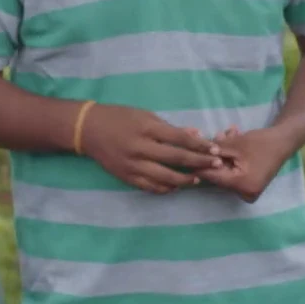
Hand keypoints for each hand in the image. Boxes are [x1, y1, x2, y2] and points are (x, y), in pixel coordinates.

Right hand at [78, 103, 223, 194]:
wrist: (88, 130)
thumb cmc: (119, 117)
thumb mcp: (145, 115)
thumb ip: (169, 128)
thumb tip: (195, 135)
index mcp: (146, 128)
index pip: (179, 139)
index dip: (200, 146)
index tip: (215, 150)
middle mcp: (140, 148)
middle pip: (176, 159)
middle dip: (199, 163)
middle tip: (216, 166)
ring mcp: (133, 165)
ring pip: (165, 177)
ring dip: (184, 180)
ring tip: (197, 179)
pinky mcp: (126, 177)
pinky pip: (150, 187)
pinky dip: (165, 188)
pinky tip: (175, 186)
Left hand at [193, 126, 292, 202]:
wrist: (284, 141)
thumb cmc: (261, 142)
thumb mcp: (234, 145)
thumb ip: (212, 152)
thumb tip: (190, 155)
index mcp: (242, 186)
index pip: (212, 176)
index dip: (199, 163)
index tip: (186, 153)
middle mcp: (245, 194)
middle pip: (219, 174)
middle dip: (213, 155)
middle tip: (210, 137)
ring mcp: (247, 191)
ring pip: (225, 170)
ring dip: (223, 152)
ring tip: (226, 133)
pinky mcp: (248, 185)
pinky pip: (233, 171)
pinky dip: (231, 156)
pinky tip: (232, 138)